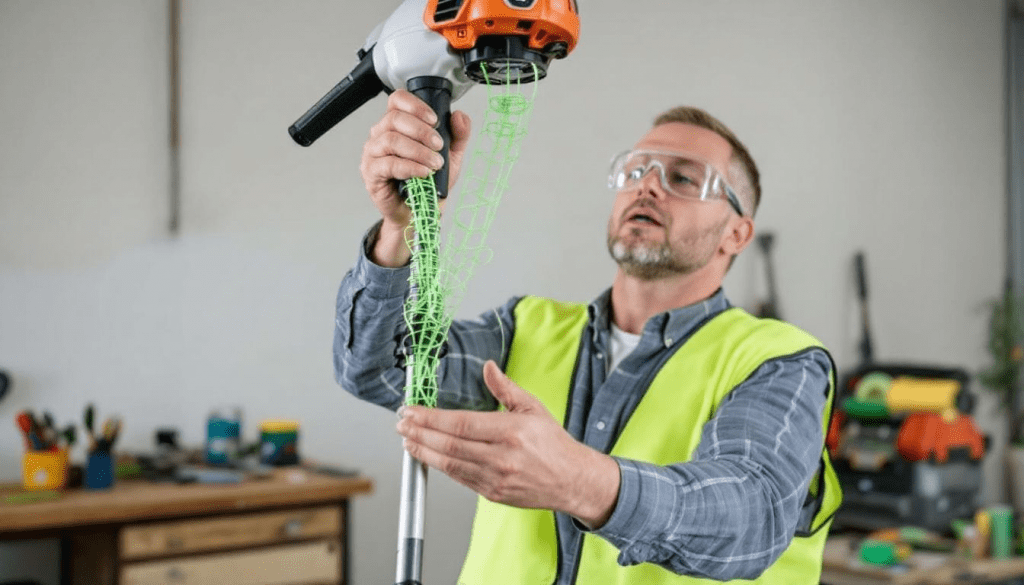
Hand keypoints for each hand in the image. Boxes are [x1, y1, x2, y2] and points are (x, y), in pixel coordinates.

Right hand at [360, 90, 471, 266]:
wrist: (420, 212)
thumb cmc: (429, 183)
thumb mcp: (450, 156)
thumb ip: (458, 135)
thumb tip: (459, 116)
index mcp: (396, 125)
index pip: (397, 100)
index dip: (416, 106)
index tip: (435, 120)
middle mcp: (380, 135)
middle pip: (394, 119)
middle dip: (421, 131)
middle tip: (438, 146)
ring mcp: (372, 154)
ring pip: (390, 140)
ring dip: (417, 150)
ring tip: (434, 163)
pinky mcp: (371, 173)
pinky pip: (387, 164)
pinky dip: (409, 167)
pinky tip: (423, 172)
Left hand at [396, 361, 620, 528]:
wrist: (571, 480)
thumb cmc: (553, 443)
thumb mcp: (533, 407)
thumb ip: (506, 388)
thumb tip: (487, 366)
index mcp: (511, 431)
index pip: (460, 423)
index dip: (431, 418)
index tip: (411, 411)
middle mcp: (501, 457)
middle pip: (449, 445)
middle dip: (420, 433)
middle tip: (401, 424)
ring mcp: (495, 478)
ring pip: (450, 464)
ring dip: (424, 451)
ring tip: (407, 441)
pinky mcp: (492, 493)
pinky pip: (460, 478)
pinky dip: (440, 466)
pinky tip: (428, 456)